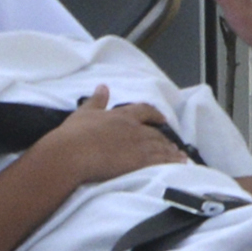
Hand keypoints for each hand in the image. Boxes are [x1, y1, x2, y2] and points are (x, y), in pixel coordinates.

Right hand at [31, 86, 191, 189]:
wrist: (72, 154)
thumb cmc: (74, 134)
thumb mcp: (84, 113)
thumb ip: (97, 100)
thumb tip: (103, 86)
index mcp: (121, 115)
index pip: (144, 110)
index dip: (155, 114)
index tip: (162, 119)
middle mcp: (134, 129)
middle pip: (155, 132)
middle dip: (165, 138)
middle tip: (172, 144)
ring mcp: (138, 146)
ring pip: (161, 147)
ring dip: (171, 151)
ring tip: (179, 156)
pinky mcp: (139, 163)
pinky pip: (161, 161)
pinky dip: (172, 162)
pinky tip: (179, 164)